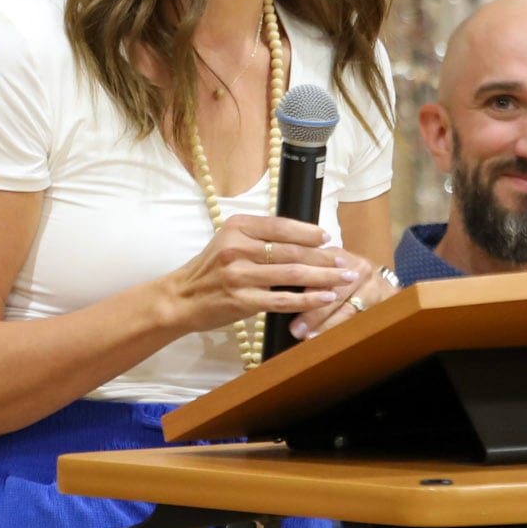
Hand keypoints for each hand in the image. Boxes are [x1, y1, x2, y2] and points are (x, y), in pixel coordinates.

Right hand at [162, 214, 356, 335]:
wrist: (181, 298)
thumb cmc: (210, 270)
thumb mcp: (229, 241)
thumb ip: (259, 237)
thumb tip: (303, 237)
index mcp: (237, 227)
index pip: (282, 226)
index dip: (309, 232)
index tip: (328, 239)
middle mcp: (238, 248)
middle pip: (292, 251)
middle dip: (324, 257)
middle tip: (345, 261)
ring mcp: (239, 275)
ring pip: (292, 274)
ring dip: (324, 277)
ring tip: (344, 279)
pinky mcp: (242, 301)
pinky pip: (283, 300)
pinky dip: (308, 299)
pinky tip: (326, 298)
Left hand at [294, 248, 398, 340]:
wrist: (379, 279)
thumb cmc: (343, 274)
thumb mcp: (328, 264)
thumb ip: (307, 270)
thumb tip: (276, 284)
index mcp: (341, 257)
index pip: (321, 272)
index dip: (305, 288)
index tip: (287, 301)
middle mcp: (360, 270)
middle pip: (336, 294)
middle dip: (314, 314)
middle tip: (295, 330)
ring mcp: (374, 289)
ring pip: (349, 311)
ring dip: (328, 326)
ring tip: (310, 338)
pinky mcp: (384, 304)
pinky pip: (362, 322)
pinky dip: (344, 333)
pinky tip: (331, 343)